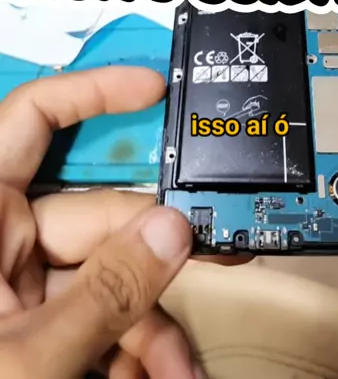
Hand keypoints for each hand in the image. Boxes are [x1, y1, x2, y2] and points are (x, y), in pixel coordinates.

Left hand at [0, 66, 207, 378]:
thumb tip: (170, 232)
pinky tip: (153, 376)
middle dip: (154, 258)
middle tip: (214, 265)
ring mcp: (16, 288)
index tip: (153, 89)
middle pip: (99, 217)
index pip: (32, 120)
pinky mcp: (32, 329)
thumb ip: (105, 293)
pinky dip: (128, 347)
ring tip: (179, 372)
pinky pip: (94, 317)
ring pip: (106, 277)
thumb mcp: (29, 356)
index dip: (93, 92)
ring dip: (150, 323)